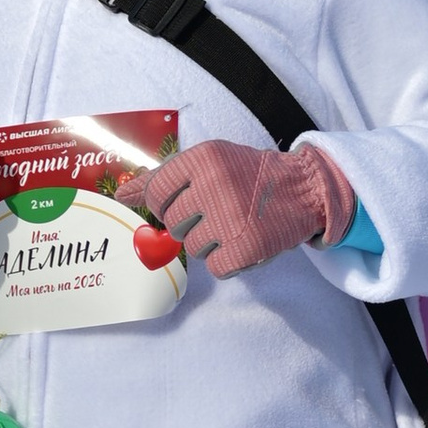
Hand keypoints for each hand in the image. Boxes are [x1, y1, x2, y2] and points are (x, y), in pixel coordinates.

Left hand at [116, 139, 354, 278]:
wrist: (306, 188)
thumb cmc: (249, 175)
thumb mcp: (208, 162)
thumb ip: (163, 178)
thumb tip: (121, 194)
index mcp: (203, 159)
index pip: (156, 192)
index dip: (166, 204)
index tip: (186, 203)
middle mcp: (215, 185)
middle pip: (173, 224)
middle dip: (192, 224)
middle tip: (221, 212)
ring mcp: (231, 218)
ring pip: (193, 248)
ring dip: (212, 243)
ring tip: (236, 225)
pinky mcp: (246, 247)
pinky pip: (216, 268)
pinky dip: (229, 262)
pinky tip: (244, 242)